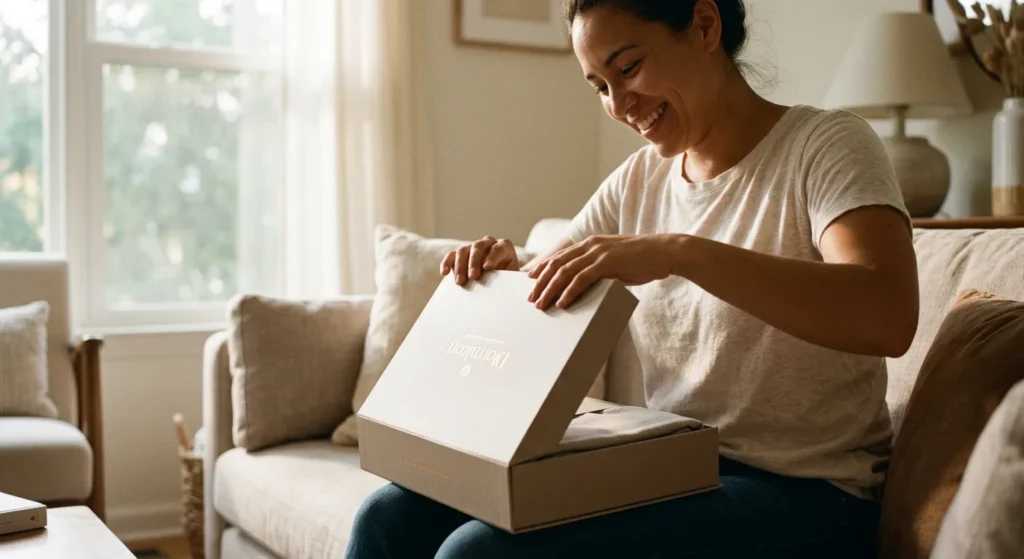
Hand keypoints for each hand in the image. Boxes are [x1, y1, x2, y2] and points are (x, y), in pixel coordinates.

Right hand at [440, 235, 519, 284]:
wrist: (500, 283)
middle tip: (473, 277)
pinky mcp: (461, 254)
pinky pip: (451, 255)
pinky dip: (446, 263)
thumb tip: (510, 284)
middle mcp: (488, 243)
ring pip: (463, 250)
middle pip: (478, 247)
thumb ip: (512, 279)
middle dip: (474, 262)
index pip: (499, 248)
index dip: (493, 256)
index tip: (488, 268)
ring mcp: (473, 247)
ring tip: (460, 282)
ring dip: (460, 266)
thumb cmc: (508, 281)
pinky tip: (444, 274)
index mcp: (504, 247)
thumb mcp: (513, 279)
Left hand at [527, 234, 679, 309]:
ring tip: (541, 305)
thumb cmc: (643, 260)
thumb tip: (587, 286)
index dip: (543, 270)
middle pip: (557, 265)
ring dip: (550, 290)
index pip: (560, 257)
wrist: (665, 252)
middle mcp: (590, 245)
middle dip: (541, 283)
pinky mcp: (608, 262)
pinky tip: (562, 303)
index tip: (531, 284)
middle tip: (531, 300)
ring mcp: (598, 253)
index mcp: (590, 244)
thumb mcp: (615, 262)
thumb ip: (599, 270)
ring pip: (565, 272)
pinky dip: (569, 291)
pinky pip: (582, 278)